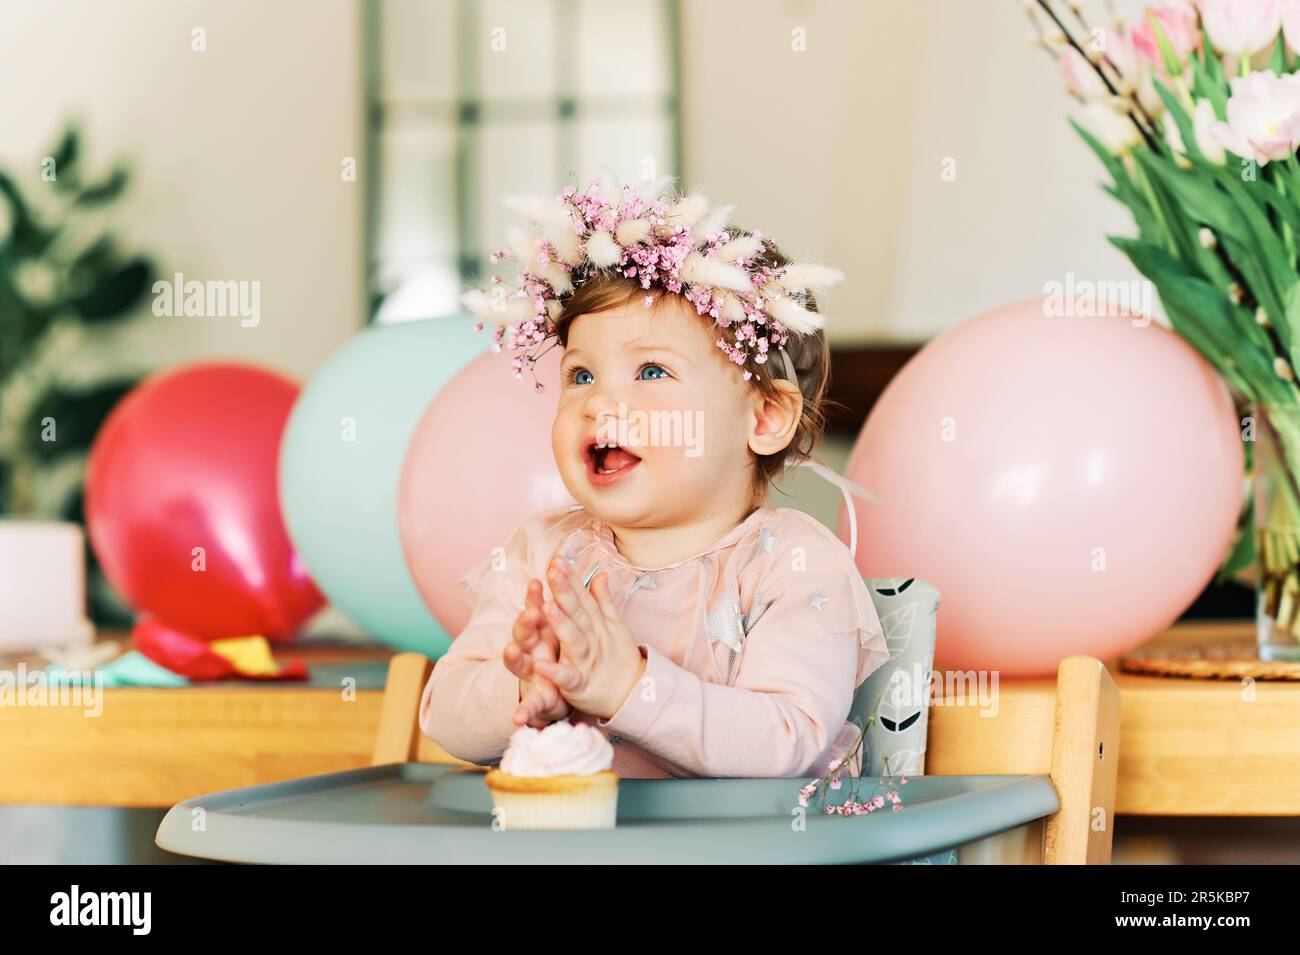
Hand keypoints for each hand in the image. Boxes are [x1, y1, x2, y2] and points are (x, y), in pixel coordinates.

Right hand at [502, 578, 571, 727]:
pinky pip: (529, 707)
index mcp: (542, 634)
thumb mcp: (560, 630)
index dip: (534, 596)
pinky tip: (518, 718)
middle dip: (525, 622)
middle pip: (523, 633)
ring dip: (514, 657)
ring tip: (510, 650)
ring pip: (518, 664)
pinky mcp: (535, 702)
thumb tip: (567, 573)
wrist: (555, 697)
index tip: (537, 580)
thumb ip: (563, 603)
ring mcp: (530, 676)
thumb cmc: (556, 656)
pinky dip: (524, 711)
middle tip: (531, 611)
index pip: (536, 610)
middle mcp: (531, 652)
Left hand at [532, 556, 646, 720]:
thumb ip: (603, 601)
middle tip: (553, 571)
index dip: (571, 579)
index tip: (558, 560)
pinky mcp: (580, 685)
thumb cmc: (617, 658)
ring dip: (562, 624)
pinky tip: (539, 664)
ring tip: (547, 606)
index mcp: (596, 625)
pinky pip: (567, 678)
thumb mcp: (613, 627)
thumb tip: (600, 575)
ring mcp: (586, 661)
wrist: (633, 695)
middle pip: (578, 613)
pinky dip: (555, 672)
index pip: (582, 598)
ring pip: (574, 640)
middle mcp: (592, 639)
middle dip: (566, 592)